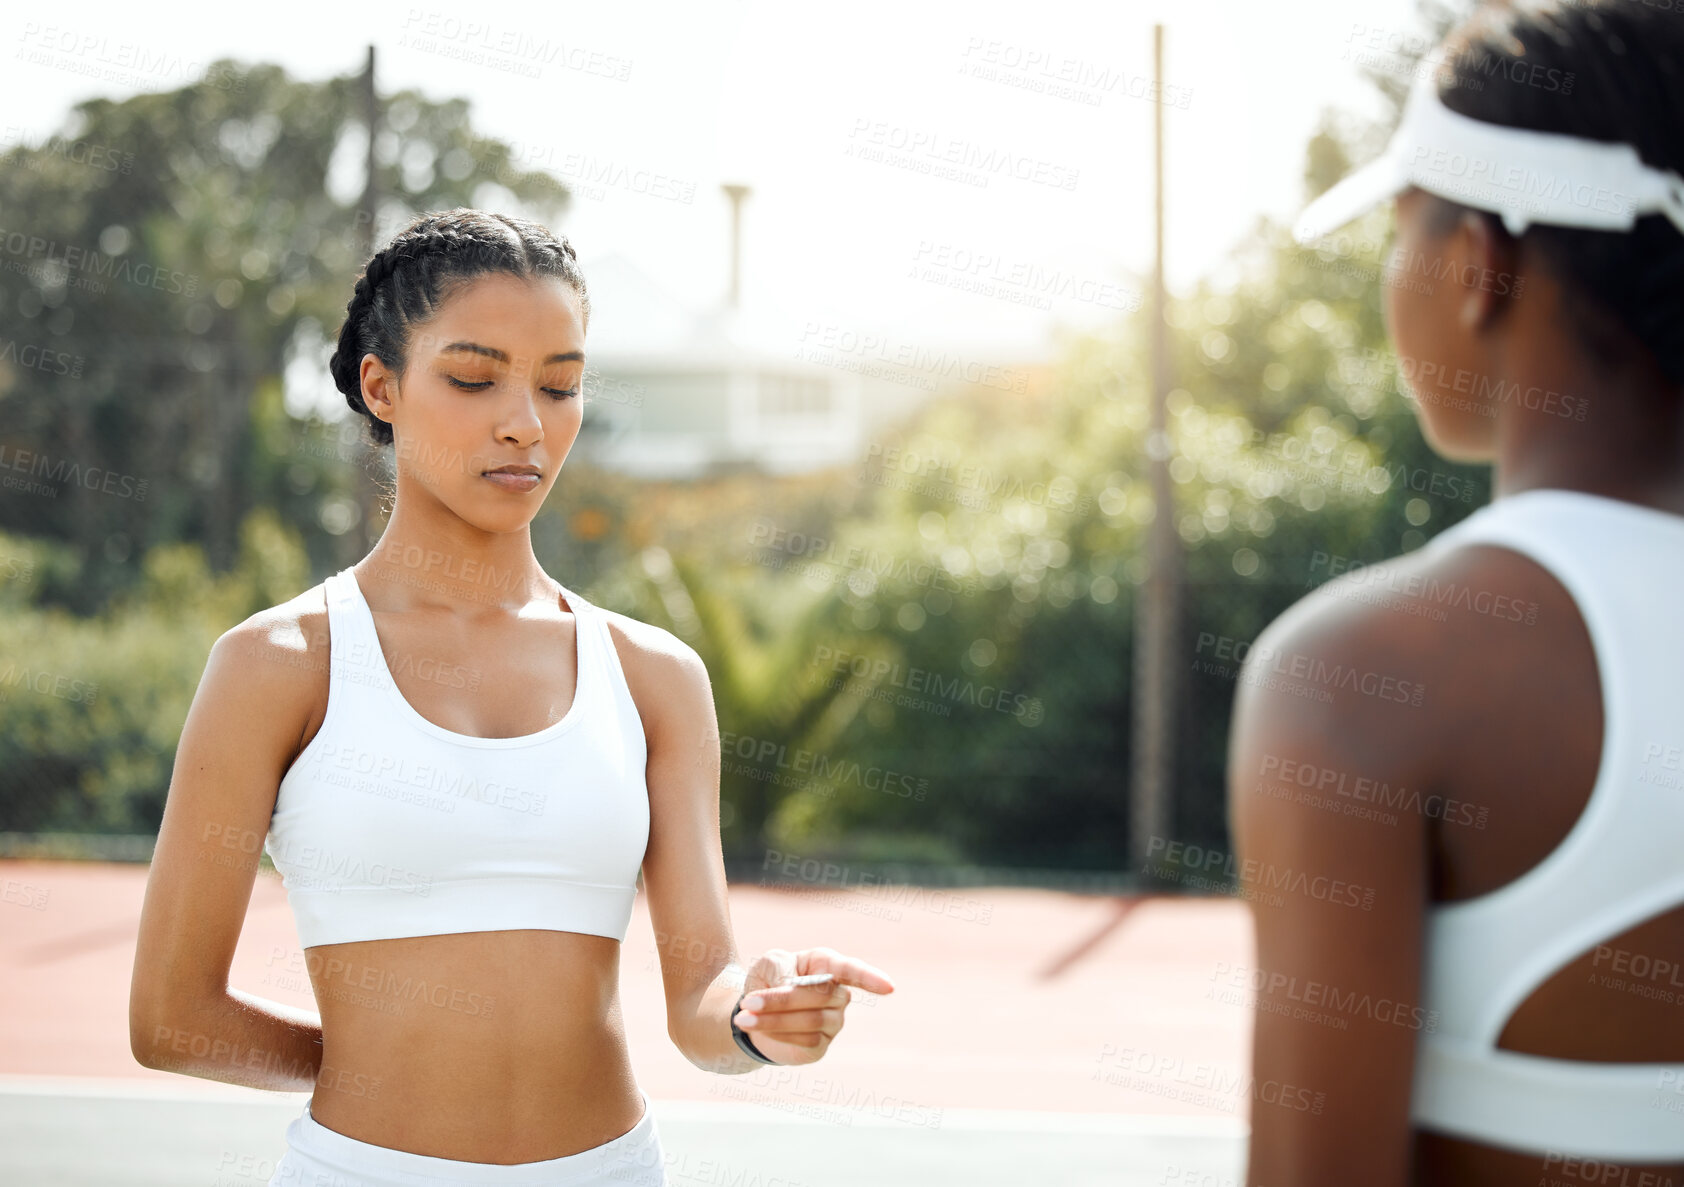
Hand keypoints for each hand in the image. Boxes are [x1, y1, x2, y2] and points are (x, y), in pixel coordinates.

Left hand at [733, 946, 894, 1065]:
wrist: (750, 1011)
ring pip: (811, 1021)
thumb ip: (782, 970)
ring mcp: (833, 1023)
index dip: (871, 979)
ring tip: (744, 1017)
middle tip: (748, 1002)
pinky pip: (806, 1041)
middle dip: (782, 1000)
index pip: (854, 971)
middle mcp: (838, 994)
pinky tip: (759, 1029)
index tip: (889, 988)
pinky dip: (778, 1034)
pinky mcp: (820, 1047)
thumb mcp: (770, 963)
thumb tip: (794, 989)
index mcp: (829, 966)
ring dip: (773, 1019)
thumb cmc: (768, 978)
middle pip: (822, 997)